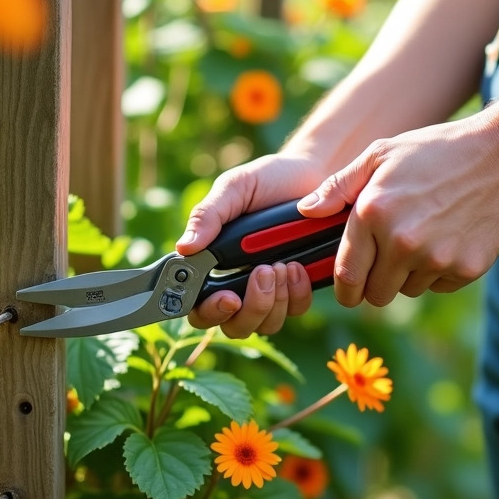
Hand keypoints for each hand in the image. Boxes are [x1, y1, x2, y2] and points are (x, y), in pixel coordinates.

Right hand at [177, 153, 329, 336]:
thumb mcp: (234, 189)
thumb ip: (209, 216)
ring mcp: (270, 290)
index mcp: (213, 263)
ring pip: (266, 323)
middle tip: (263, 271)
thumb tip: (184, 248)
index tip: (227, 297)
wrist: (314, 173)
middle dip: (251, 307)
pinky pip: (296, 309)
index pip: (199, 307)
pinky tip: (298, 265)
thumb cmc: (266, 180)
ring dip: (275, 299)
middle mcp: (238, 283)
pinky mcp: (298, 288)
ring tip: (283, 262)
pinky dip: (298, 293)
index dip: (209, 312)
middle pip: (235, 325)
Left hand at [297, 115, 498, 307]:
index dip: (344, 290)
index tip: (348, 291)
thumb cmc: (437, 150)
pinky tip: (451, 236)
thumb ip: (339, 186)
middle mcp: (401, 241)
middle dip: (377, 282)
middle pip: (376, 294)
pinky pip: (441, 285)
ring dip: (411, 273)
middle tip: (390, 258)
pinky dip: (441, 271)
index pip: (346, 276)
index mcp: (373, 213)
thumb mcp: (382, 154)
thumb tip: (305, 212)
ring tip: (426, 234)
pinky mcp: (467, 268)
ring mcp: (436, 258)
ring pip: (409, 290)